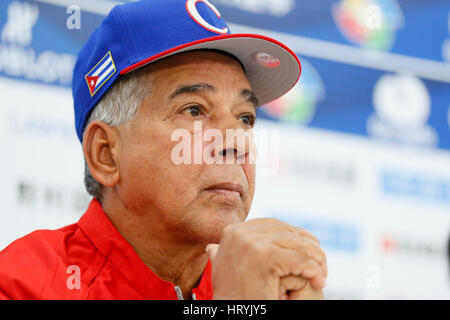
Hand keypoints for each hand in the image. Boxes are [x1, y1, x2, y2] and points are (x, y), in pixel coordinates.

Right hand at [206, 218, 326, 299]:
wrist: (233, 315)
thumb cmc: (231, 298)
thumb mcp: (224, 271)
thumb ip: (225, 254)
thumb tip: (213, 247)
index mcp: (232, 231)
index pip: (273, 225)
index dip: (294, 238)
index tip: (306, 253)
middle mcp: (240, 232)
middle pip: (288, 231)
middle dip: (307, 247)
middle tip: (319, 266)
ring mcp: (252, 243)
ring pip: (297, 244)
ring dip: (315, 259)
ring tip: (321, 275)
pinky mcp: (265, 257)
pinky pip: (300, 260)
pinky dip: (314, 271)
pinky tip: (318, 281)